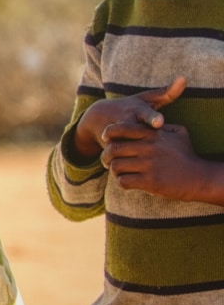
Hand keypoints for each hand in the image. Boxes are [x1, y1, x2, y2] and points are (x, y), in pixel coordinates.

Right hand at [74, 77, 184, 161]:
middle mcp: (124, 120)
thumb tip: (183, 79)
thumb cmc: (130, 107)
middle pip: (133, 131)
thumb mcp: (145, 98)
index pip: (146, 114)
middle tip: (144, 146)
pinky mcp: (105, 144)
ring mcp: (112, 132)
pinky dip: (122, 159)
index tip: (159, 123)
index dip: (152, 118)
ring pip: (123, 145)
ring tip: (137, 158)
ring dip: (128, 151)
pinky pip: (116, 154)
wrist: (97, 116)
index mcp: (137, 110)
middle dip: (136, 138)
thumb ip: (166, 92)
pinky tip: (128, 165)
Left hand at [103, 122, 217, 201]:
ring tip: (119, 172)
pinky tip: (128, 181)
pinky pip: (123, 181)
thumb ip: (163, 126)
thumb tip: (149, 122)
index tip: (105, 139)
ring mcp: (149, 165)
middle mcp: (149, 148)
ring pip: (115, 166)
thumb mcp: (179, 134)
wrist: (199, 178)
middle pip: (113, 148)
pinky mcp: (150, 182)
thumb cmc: (187, 155)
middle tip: (107, 161)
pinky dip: (122, 182)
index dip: (109, 133)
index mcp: (153, 134)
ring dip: (114, 170)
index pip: (121, 128)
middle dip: (106, 156)